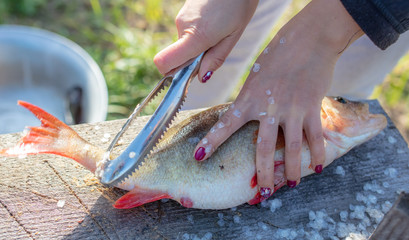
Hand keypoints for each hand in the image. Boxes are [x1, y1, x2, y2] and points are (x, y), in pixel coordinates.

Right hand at [154, 0, 257, 81]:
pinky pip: (187, 31)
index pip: (164, 62)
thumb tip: (201, 77)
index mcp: (196, 36)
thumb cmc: (239, 4)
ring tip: (220, 31)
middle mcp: (183, 26)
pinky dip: (198, 33)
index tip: (188, 75)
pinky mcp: (184, 11)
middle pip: (178, 56)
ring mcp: (181, 16)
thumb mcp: (233, 36)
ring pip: (184, 43)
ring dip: (199, 45)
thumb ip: (216, 58)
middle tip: (216, 48)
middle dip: (194, 59)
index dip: (171, 74)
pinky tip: (215, 23)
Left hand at [193, 0, 362, 200]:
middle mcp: (269, 108)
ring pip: (292, 148)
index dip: (212, 142)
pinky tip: (318, 166)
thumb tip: (246, 116)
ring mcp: (292, 109)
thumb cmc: (278, 56)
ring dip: (293, 170)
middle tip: (259, 194)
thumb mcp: (256, 77)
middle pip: (263, 149)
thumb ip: (252, 99)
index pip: (227, 124)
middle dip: (262, 174)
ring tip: (291, 185)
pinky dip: (318, 152)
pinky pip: (315, 136)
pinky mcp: (312, 107)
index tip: (199, 157)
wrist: (308, 40)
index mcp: (250, 99)